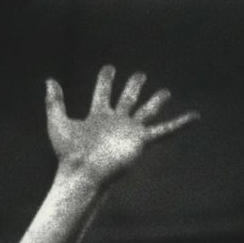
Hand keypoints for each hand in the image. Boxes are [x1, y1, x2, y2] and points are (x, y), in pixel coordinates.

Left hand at [46, 66, 197, 188]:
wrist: (82, 173)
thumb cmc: (69, 153)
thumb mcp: (58, 123)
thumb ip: (54, 102)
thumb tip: (49, 80)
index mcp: (98, 116)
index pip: (103, 92)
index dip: (106, 79)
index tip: (109, 69)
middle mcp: (116, 121)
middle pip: (127, 98)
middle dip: (133, 86)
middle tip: (139, 75)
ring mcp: (130, 131)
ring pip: (146, 110)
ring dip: (155, 101)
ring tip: (165, 92)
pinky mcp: (141, 141)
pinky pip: (165, 130)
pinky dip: (181, 124)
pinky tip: (194, 117)